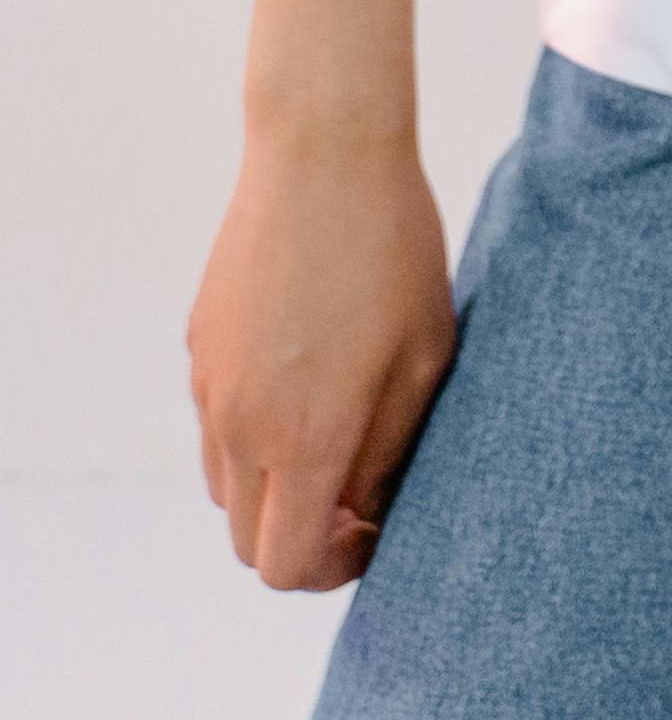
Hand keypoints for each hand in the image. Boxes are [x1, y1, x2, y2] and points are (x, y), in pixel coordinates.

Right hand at [189, 122, 459, 587]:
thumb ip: (390, 452)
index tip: (373, 524)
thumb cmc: (394, 251)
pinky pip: (216, 423)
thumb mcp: (424, 358)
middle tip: (361, 488)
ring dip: (273, 486)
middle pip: (248, 538)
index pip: (284, 566)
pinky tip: (308, 371)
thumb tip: (363, 509)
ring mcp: (208, 385)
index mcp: (300, 438)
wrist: (323, 151)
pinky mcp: (199, 346)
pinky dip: (252, 433)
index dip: (332, 569)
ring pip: (225, 485)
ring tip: (337, 428)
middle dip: (302, 534)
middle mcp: (238, 425)